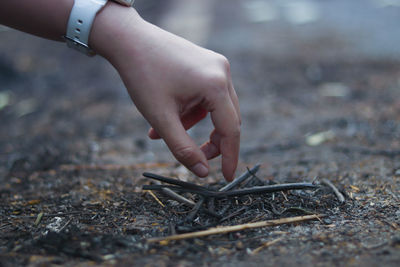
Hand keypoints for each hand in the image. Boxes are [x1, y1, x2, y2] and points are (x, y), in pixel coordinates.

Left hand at [91, 3, 239, 180]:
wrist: (128, 39)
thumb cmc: (142, 75)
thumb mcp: (161, 118)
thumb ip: (183, 149)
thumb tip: (203, 172)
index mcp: (215, 84)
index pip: (231, 130)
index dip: (229, 157)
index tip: (226, 178)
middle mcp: (222, 72)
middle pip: (228, 119)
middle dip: (213, 142)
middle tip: (196, 158)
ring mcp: (216, 65)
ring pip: (217, 109)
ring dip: (197, 126)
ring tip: (166, 133)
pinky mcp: (207, 63)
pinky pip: (208, 95)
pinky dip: (193, 111)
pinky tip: (171, 115)